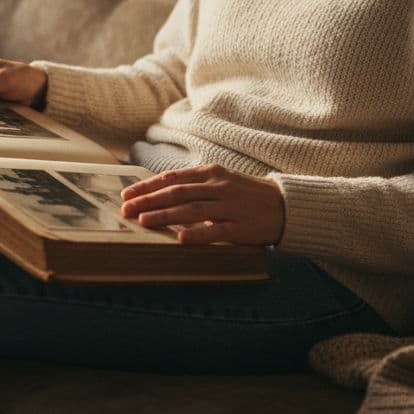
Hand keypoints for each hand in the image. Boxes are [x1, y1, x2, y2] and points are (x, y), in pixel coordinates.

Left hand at [120, 164, 284, 245]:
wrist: (286, 205)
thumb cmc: (247, 195)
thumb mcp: (222, 182)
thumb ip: (196, 186)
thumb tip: (161, 193)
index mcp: (212, 173)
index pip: (173, 178)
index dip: (148, 186)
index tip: (128, 194)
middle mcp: (219, 187)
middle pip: (177, 192)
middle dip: (149, 201)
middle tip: (127, 210)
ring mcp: (230, 206)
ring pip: (192, 210)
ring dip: (165, 216)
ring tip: (144, 222)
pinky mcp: (242, 227)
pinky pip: (217, 231)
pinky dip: (198, 235)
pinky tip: (181, 239)